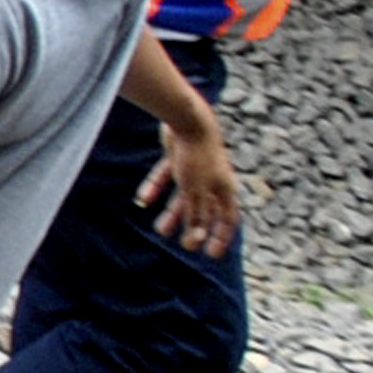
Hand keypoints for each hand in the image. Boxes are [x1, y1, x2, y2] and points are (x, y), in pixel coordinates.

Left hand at [140, 110, 241, 256]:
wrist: (185, 118)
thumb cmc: (196, 156)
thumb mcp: (195, 190)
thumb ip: (195, 215)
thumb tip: (194, 239)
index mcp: (226, 187)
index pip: (229, 218)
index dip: (222, 237)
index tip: (212, 254)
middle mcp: (213, 178)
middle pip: (205, 209)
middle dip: (194, 227)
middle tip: (183, 245)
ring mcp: (196, 167)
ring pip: (185, 196)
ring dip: (173, 213)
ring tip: (160, 229)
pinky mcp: (178, 155)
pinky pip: (167, 176)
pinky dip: (156, 187)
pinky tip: (143, 199)